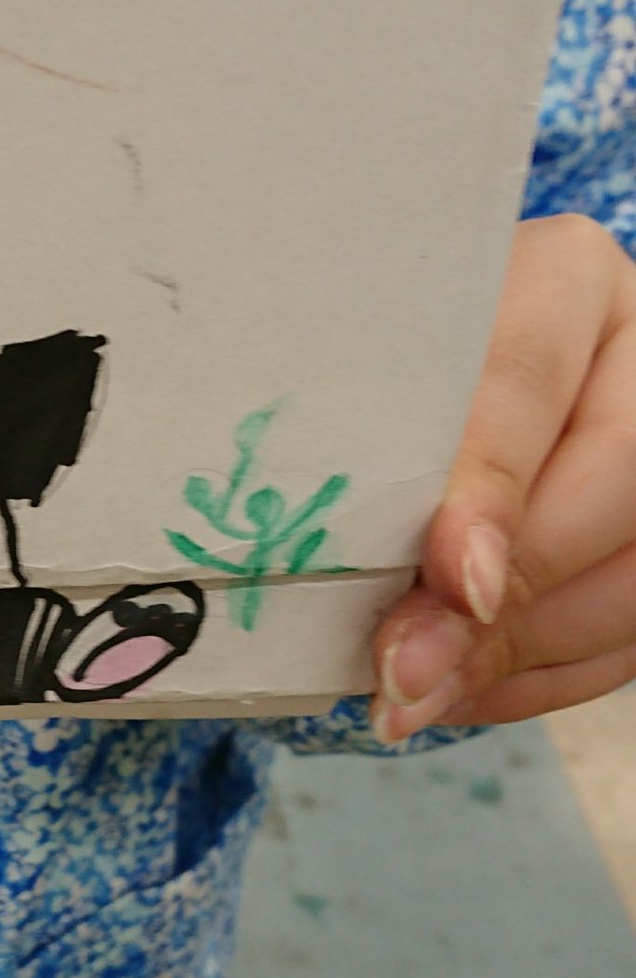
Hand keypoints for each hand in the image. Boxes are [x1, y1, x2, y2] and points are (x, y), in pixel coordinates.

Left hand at [372, 214, 635, 743]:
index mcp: (566, 279)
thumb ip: (382, 469)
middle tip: (409, 670)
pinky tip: (461, 692)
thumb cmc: (368, 386)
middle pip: (621, 479)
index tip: (451, 577)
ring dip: (523, 654)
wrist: (416, 401)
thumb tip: (398, 627)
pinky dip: (540, 678)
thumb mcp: (372, 393)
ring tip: (415, 697)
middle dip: (513, 596)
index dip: (495, 486)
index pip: (532, 377)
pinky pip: (631, 636)